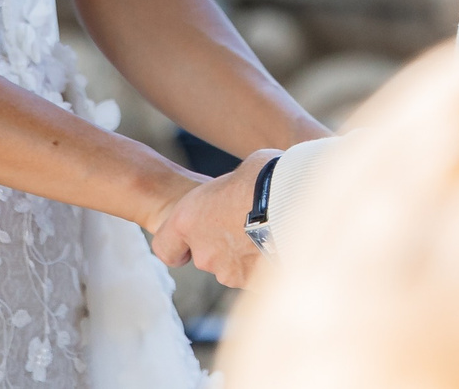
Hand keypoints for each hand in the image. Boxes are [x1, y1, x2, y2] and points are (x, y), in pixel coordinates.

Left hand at [148, 148, 279, 287]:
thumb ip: (232, 192)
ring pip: (233, 268)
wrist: (294, 202)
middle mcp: (203, 252)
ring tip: (270, 232)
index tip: (191, 241)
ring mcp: (229, 272)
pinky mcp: (253, 284)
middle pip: (206, 256)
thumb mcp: (241, 172)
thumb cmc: (265, 178)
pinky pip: (255, 277)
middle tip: (249, 223)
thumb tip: (247, 191)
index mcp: (188, 219)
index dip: (177, 245)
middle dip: (224, 244)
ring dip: (246, 255)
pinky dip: (265, 266)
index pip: (165, 247)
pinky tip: (283, 245)